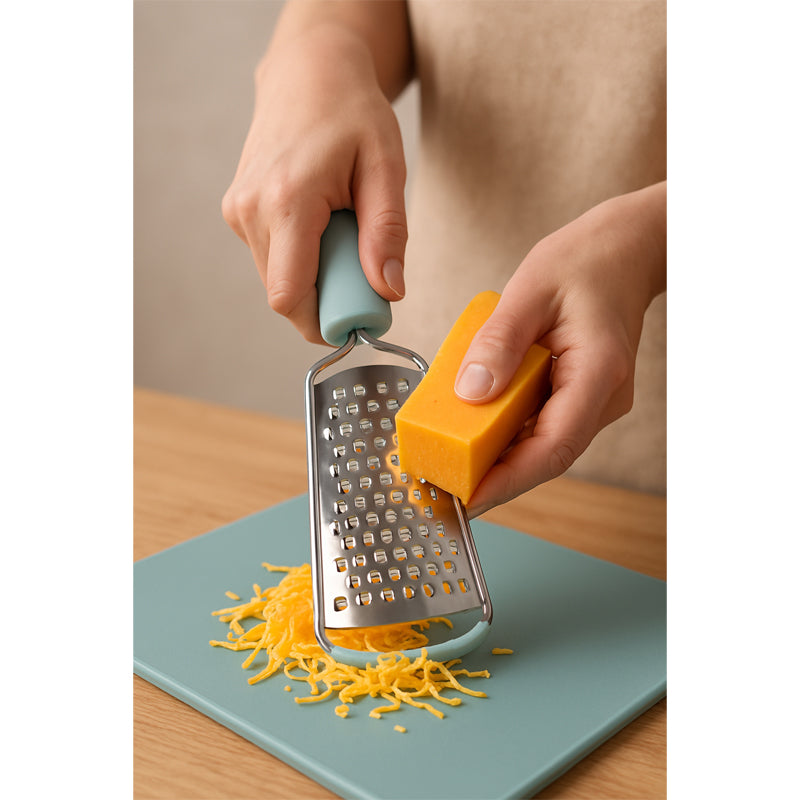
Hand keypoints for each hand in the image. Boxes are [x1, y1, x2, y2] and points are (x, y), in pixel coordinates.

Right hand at [221, 16, 409, 342]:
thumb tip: (389, 292)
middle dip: (326, 301)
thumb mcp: (385, 168)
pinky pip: (272, 259)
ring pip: (277, 279)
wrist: (308, 72)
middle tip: (362, 273)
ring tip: (342, 236)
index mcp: (286, 200)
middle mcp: (250, 209)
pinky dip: (301, 258)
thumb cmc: (351, 112)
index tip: (359, 322)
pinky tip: (321, 225)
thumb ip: (387, 233)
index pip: (290, 295)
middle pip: (284, 294)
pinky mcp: (238, 212)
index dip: (323, 323)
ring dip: (314, 278)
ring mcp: (238, 211)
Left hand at [455, 182, 666, 516]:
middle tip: (443, 488)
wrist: (623, 251)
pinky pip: (541, 424)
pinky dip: (507, 433)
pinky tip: (471, 429)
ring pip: (543, 445)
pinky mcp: (579, 395)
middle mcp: (602, 398)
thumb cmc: (584, 262)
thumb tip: (470, 392)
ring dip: (499, 459)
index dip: (510, 480)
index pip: (555, 447)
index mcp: (597, 374)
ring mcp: (593, 401)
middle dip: (496, 478)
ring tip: (448, 464)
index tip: (468, 500)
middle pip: (546, 456)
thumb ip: (499, 341)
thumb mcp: (530, 290)